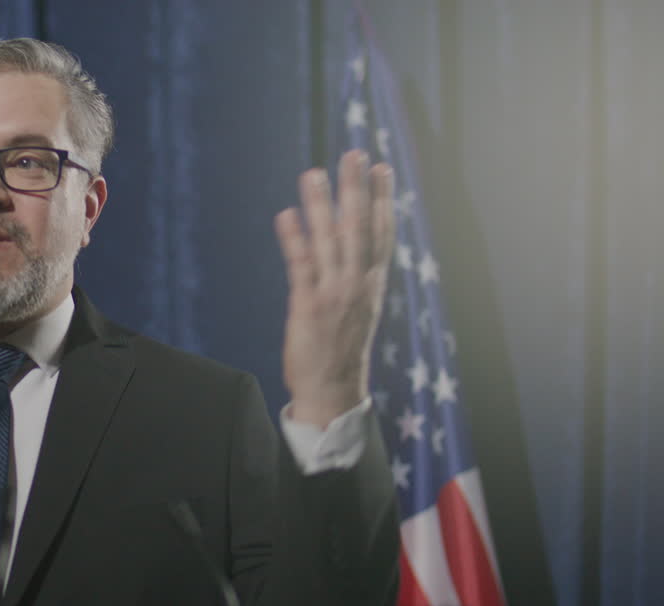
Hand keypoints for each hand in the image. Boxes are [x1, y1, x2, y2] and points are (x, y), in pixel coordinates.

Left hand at [275, 150, 394, 428]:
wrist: (333, 390)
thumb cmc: (342, 347)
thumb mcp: (359, 306)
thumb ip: (357, 273)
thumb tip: (353, 241)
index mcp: (371, 282)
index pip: (381, 232)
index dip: (383, 198)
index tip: (382, 166)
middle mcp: (356, 283)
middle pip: (359, 227)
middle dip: (356, 189)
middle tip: (353, 153)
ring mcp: (333, 293)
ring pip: (329, 240)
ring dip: (321, 205)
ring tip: (313, 173)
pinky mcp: (308, 306)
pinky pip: (301, 266)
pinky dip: (293, 240)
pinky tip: (286, 214)